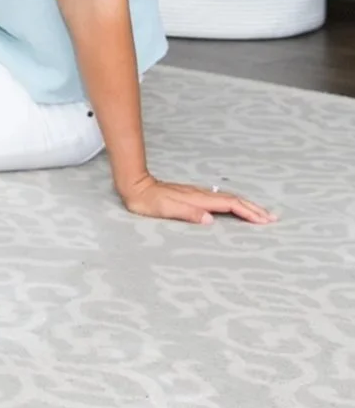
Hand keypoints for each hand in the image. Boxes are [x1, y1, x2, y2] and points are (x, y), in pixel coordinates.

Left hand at [118, 174, 274, 224]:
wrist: (135, 186)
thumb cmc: (147, 201)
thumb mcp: (165, 210)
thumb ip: (187, 214)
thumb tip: (210, 220)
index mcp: (198, 199)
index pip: (230, 205)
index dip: (248, 213)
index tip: (264, 221)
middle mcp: (201, 194)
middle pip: (234, 200)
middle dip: (254, 209)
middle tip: (273, 218)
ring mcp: (197, 193)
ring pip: (228, 198)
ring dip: (246, 205)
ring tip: (261, 213)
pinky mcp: (193, 195)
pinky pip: (220, 199)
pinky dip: (234, 204)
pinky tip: (235, 207)